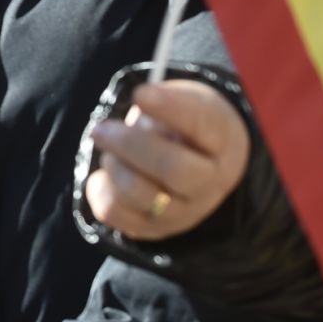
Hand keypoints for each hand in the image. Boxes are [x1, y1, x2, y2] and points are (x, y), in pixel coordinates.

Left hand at [86, 79, 251, 240]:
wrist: (194, 163)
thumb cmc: (182, 124)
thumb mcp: (185, 102)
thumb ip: (165, 102)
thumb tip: (142, 103)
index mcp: (221, 141)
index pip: (201, 125)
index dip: (170, 109)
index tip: (140, 93)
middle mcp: (210, 182)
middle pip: (174, 169)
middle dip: (130, 145)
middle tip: (100, 129)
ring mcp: (185, 211)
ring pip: (142, 195)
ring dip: (115, 167)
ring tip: (109, 152)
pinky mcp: (155, 228)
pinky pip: (117, 214)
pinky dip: (101, 191)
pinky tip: (104, 176)